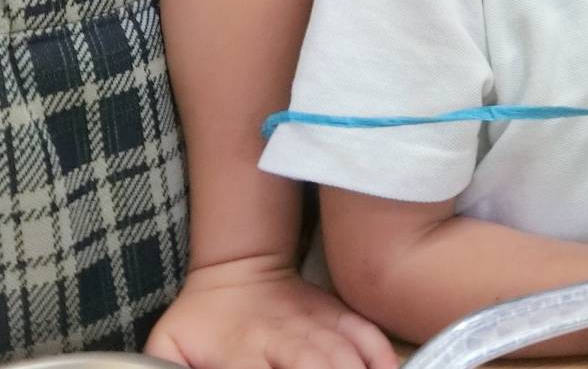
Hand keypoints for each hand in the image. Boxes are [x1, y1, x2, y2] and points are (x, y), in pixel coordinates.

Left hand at [145, 256, 395, 368]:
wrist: (237, 267)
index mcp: (241, 348)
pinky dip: (382, 358)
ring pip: (347, 355)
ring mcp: (317, 323)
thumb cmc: (198, 321)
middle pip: (318, 367)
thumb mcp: (166, 348)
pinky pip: (368, 337)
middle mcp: (285, 336)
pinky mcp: (338, 315)